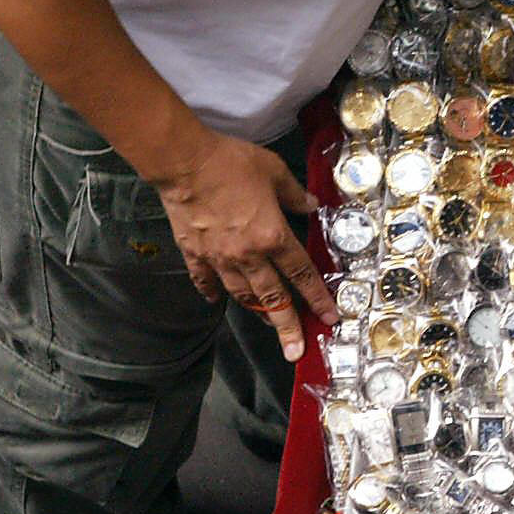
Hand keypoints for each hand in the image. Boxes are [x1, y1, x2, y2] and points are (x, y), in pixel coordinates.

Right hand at [154, 131, 337, 360]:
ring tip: (269, 326)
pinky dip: (212, 292)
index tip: (329, 317)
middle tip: (295, 350)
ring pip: (241, 294)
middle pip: (273, 298)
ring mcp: (218, 258)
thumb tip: (313, 205)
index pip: (302, 274)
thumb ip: (295, 195)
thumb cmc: (232, 163)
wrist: (185, 163)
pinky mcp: (194, 253)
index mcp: (272, 237)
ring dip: (257, 312)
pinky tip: (217, 301)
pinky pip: (205, 281)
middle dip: (287, 326)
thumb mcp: (276, 172)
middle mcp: (247, 255)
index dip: (318, 297)